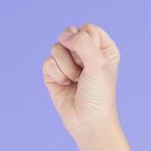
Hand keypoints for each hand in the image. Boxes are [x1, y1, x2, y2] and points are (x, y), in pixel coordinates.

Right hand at [42, 22, 121, 141]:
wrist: (88, 121)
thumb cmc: (98, 94)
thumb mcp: (98, 63)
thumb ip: (82, 41)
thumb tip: (63, 36)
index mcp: (102, 47)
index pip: (88, 29)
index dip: (88, 44)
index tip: (95, 63)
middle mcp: (85, 52)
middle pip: (69, 34)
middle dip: (75, 55)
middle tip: (85, 73)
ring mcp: (68, 61)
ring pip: (56, 47)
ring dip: (67, 68)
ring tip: (77, 81)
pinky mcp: (54, 72)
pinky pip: (47, 62)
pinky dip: (57, 75)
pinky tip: (66, 86)